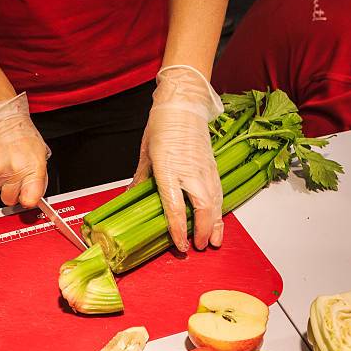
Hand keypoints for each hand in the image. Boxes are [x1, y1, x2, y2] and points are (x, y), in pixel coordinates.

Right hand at [0, 92, 49, 207]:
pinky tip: (0, 158)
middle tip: (17, 180)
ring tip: (8, 163)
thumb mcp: (40, 155)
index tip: (29, 197)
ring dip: (3, 180)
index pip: (30, 199)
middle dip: (14, 193)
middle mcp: (14, 171)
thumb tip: (35, 193)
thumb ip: (39, 177)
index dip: (29, 200)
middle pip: (10, 199)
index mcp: (32, 168)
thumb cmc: (22, 133)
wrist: (1, 116)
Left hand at [131, 65, 223, 251]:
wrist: (183, 104)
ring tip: (214, 241)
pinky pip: (219, 193)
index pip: (174, 207)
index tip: (180, 245)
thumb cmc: (162, 125)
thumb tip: (131, 195)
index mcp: (169, 169)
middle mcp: (189, 172)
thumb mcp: (146, 153)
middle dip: (201, 231)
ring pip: (215, 202)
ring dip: (215, 224)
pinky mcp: (212, 167)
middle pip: (202, 208)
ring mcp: (204, 169)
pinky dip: (220, 210)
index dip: (178, 230)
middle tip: (198, 247)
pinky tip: (218, 221)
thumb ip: (141, 178)